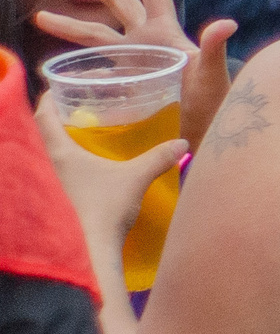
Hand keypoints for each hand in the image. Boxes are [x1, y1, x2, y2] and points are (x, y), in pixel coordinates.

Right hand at [33, 0, 235, 147]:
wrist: (204, 133)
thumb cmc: (213, 103)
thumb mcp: (213, 74)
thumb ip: (214, 48)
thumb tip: (227, 23)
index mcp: (166, 30)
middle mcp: (147, 39)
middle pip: (117, 2)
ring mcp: (133, 60)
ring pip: (96, 35)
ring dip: (70, 25)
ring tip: (41, 16)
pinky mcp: (125, 83)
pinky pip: (96, 71)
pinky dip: (77, 68)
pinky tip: (55, 69)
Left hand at [35, 94, 186, 301]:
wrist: (91, 249)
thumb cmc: (104, 209)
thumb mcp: (135, 178)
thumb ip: (158, 157)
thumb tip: (183, 143)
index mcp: (59, 151)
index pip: (43, 113)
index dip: (51, 95)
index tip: (66, 84)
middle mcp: (49, 162)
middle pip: (44, 128)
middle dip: (61, 112)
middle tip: (85, 102)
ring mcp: (53, 180)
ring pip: (52, 148)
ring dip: (67, 135)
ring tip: (92, 127)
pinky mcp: (62, 195)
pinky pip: (62, 165)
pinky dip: (74, 155)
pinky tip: (96, 159)